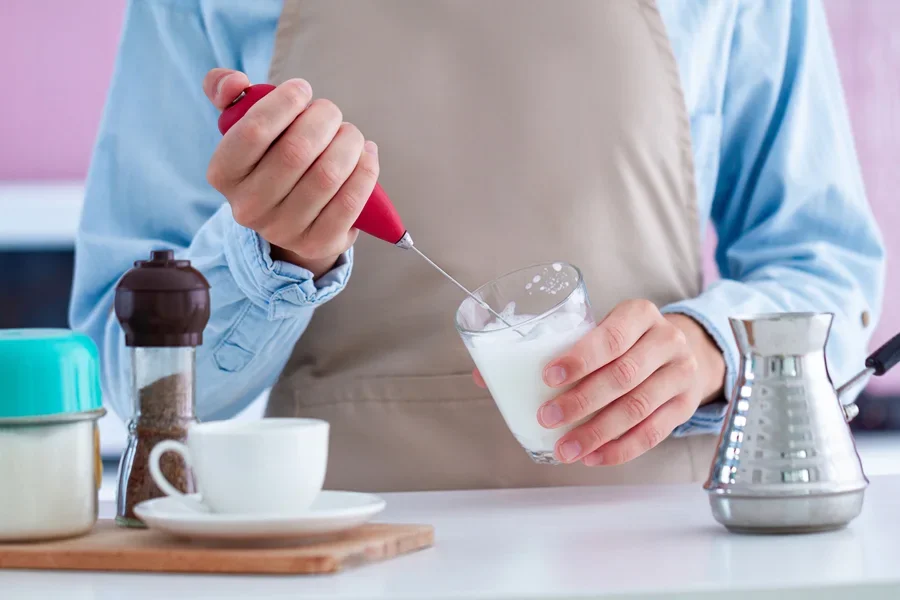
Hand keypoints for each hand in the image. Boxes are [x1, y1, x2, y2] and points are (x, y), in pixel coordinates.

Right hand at [203, 69, 378, 277]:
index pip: (253, 131)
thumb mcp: (243, 126)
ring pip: (328, 175)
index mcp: (224, 174)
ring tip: (350, 135)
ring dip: (349, 143)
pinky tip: (366, 155)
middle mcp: (249, 207)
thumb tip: (234, 82)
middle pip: (297, 151)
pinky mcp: (318, 244)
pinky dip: (366, 171)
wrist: (293, 216)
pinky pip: (350, 201)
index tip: (303, 90)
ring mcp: (283, 230)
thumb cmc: (270, 158)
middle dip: (324, 119)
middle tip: (332, 113)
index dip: (284, 102)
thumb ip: (229, 93)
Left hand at [473, 300, 725, 465]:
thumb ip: (550, 348)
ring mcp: (681, 374)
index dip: (580, 359)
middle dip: (581, 401)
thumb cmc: (624, 341)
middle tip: (547, 418)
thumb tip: (485, 376)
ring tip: (565, 449)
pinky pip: (654, 433)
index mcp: (639, 314)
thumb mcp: (597, 330)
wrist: (683, 351)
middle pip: (623, 375)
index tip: (547, 378)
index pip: (611, 336)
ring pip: (638, 408)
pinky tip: (593, 458)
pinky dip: (621, 449)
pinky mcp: (685, 405)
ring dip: (597, 433)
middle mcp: (666, 340)